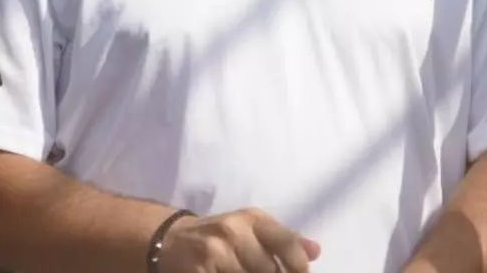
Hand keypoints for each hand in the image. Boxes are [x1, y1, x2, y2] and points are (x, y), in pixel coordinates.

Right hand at [157, 208, 320, 272]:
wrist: (170, 241)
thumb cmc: (219, 237)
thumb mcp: (251, 230)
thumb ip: (283, 240)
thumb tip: (316, 251)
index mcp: (251, 219)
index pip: (287, 243)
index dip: (299, 267)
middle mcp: (233, 231)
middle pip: (270, 270)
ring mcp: (214, 253)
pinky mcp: (198, 272)